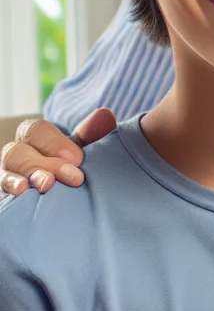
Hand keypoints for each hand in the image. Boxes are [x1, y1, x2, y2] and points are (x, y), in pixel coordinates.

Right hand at [0, 108, 116, 195]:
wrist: (68, 196)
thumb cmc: (74, 167)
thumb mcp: (83, 150)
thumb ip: (92, 134)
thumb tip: (106, 114)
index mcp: (35, 137)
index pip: (35, 130)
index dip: (54, 143)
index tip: (77, 159)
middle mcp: (17, 153)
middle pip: (18, 151)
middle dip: (46, 164)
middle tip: (74, 177)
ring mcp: (8, 174)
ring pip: (7, 171)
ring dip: (28, 177)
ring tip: (46, 185)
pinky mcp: (6, 193)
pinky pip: (1, 189)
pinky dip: (9, 189)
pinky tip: (21, 194)